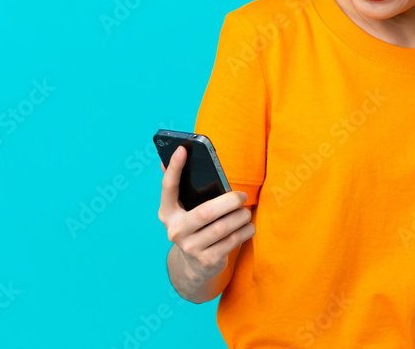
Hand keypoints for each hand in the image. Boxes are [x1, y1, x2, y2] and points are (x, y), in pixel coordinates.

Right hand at [158, 145, 254, 281]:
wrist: (196, 266)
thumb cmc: (196, 227)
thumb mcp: (186, 209)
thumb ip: (184, 187)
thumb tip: (176, 154)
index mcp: (168, 213)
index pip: (168, 187)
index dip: (174, 168)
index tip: (183, 149)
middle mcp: (175, 231)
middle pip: (205, 212)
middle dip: (229, 201)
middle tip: (242, 196)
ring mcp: (190, 248)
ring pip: (222, 228)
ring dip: (240, 217)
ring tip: (245, 212)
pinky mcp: (208, 261)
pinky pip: (233, 241)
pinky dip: (245, 231)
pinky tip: (247, 227)